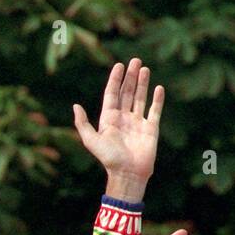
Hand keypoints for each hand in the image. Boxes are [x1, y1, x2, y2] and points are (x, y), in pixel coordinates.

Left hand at [73, 58, 162, 201]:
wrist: (127, 173)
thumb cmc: (108, 158)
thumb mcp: (91, 141)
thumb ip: (83, 124)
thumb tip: (75, 106)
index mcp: (109, 120)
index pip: (112, 95)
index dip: (115, 80)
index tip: (119, 65)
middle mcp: (123, 119)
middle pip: (126, 93)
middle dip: (130, 77)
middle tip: (134, 61)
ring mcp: (137, 122)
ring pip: (140, 98)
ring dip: (142, 83)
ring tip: (144, 68)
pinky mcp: (150, 128)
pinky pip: (154, 111)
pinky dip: (157, 99)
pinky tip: (158, 87)